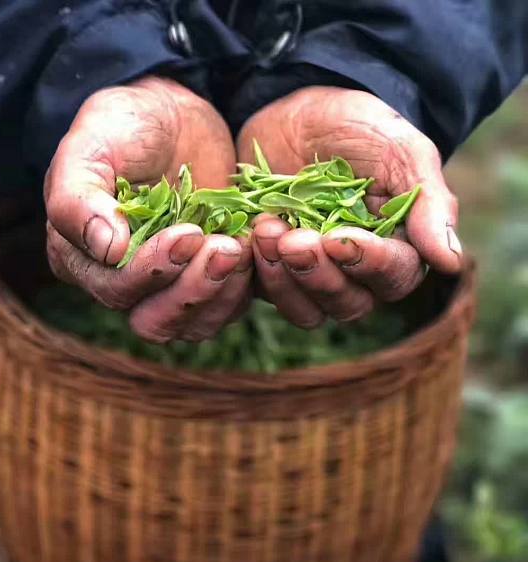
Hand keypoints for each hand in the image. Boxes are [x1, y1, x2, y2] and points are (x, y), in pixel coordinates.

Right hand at [45, 76, 251, 342]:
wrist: (173, 117)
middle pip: (154, 321)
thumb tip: (106, 250)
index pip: (115, 290)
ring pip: (192, 325)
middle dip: (192, 290)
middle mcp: (123, 285)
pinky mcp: (207, 283)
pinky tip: (254, 251)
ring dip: (221, 293)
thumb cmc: (124, 127)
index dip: (152, 271)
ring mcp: (168, 288)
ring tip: (241, 248)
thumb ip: (79, 196)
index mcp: (82, 259)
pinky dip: (243, 287)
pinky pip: (225, 309)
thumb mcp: (92, 145)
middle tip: (225, 248)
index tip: (188, 233)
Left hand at [237, 87, 461, 327]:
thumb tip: (450, 262)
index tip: (341, 238)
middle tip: (293, 238)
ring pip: (306, 310)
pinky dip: (253, 273)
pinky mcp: (273, 270)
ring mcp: (312, 276)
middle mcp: (356, 273)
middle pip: (348, 304)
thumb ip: (428, 202)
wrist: (295, 114)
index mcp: (396, 248)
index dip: (370, 264)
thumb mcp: (400, 150)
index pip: (395, 277)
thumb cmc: (358, 128)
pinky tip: (247, 236)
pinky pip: (263, 295)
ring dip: (284, 279)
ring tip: (266, 229)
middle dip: (320, 275)